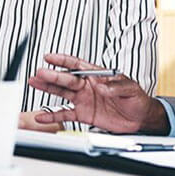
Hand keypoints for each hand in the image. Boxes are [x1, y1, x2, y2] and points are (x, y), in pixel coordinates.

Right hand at [27, 53, 168, 133]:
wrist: (140, 118)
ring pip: (61, 93)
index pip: (77, 65)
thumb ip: (117, 86)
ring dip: (47, 89)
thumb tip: (104, 86)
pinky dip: (53, 116)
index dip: (63, 61)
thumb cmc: (136, 99)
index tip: (49, 57)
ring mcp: (83, 99)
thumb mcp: (131, 88)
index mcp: (97, 75)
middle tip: (40, 73)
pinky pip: (65, 114)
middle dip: (52, 76)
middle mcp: (87, 86)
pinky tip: (42, 116)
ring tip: (34, 83)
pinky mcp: (83, 114)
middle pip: (66, 79)